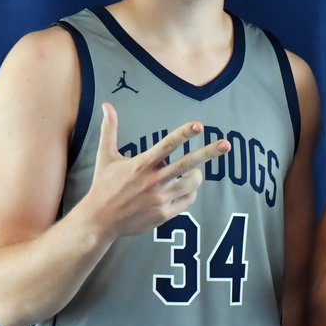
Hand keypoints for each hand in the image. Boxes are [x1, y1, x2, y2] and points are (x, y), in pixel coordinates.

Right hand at [84, 102, 230, 238]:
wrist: (99, 220)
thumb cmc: (103, 186)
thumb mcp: (105, 157)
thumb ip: (109, 130)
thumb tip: (107, 105)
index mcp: (141, 164)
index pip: (167, 145)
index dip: (184, 134)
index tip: (199, 125)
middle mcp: (153, 180)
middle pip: (187, 164)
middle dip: (209, 153)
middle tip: (226, 144)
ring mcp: (160, 198)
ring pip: (192, 183)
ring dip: (197, 175)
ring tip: (193, 172)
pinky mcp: (164, 213)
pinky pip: (189, 200)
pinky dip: (190, 192)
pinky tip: (184, 189)